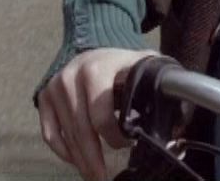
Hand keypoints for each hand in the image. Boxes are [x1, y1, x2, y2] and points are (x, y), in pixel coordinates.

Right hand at [37, 46, 159, 180]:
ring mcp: (56, 87)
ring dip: (80, 159)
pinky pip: (50, 133)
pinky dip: (63, 151)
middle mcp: (72, 75)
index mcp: (99, 68)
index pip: (101, 114)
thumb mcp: (143, 69)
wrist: (96, 51)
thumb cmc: (124, 66)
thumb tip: (175, 131)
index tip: (128, 145)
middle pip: (82, 130)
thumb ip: (158, 91)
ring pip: (66, 135)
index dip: (115, 136)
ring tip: (93, 174)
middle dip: (93, 160)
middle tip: (102, 179)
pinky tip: (76, 160)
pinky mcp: (44, 96)